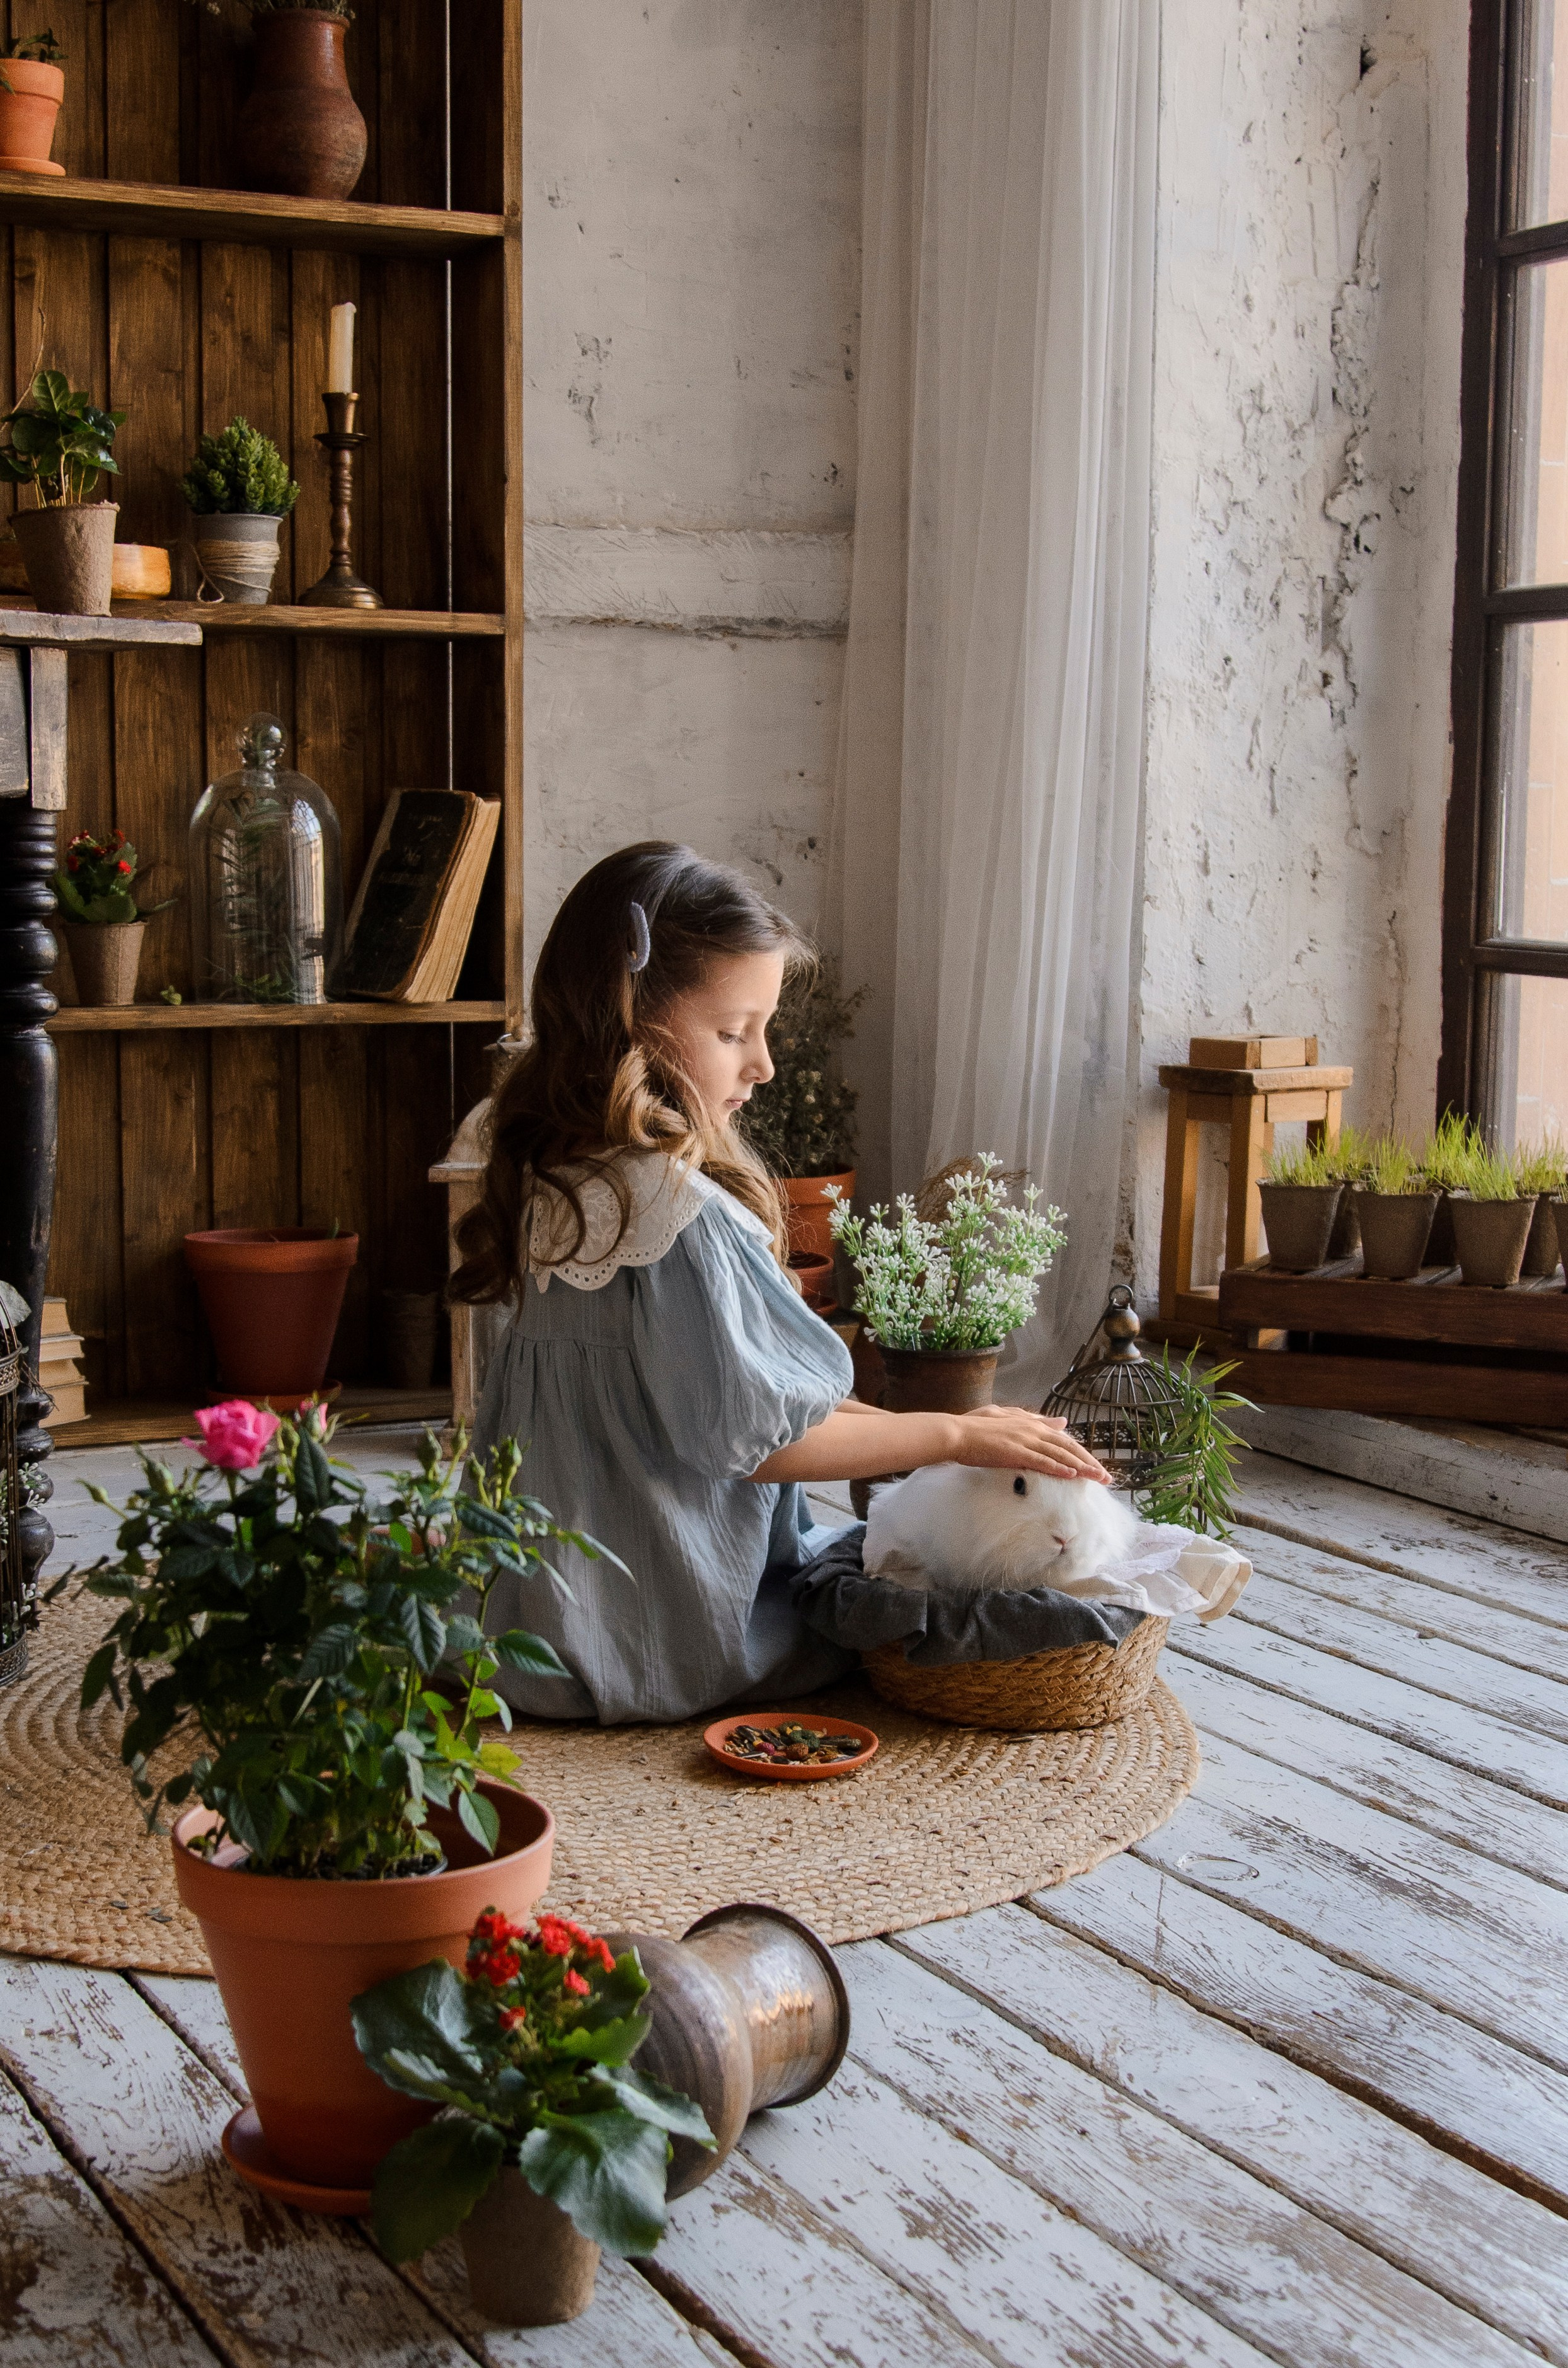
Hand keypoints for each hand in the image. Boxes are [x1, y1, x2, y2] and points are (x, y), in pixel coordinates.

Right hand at [948, 1405, 1110, 1482]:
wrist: (956, 1433)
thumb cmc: (977, 1427)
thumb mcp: (1009, 1417)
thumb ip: (1036, 1419)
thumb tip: (1062, 1422)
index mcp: (1031, 1423)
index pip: (1064, 1439)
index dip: (1082, 1453)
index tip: (1095, 1466)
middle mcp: (1032, 1429)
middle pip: (1068, 1447)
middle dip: (1090, 1462)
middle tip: (1106, 1478)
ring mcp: (1024, 1440)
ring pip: (1060, 1455)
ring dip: (1081, 1467)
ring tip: (1098, 1479)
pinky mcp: (1015, 1452)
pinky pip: (1041, 1461)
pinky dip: (1058, 1468)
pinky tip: (1072, 1475)